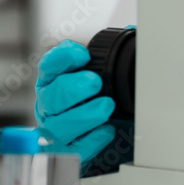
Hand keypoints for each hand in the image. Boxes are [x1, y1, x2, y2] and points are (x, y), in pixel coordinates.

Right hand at [35, 40, 115, 163]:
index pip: (50, 65)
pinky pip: (74, 150)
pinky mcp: (68, 153)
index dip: (62, 58)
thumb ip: (114, 53)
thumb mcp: (102, 73)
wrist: (106, 138)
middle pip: (51, 96)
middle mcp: (50, 105)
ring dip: (84, 115)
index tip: (83, 55)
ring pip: (59, 125)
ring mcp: (56, 130)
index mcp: (56, 80)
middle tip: (95, 83)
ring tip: (106, 107)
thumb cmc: (98, 100)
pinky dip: (91, 140)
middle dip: (72, 88)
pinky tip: (107, 130)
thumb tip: (133, 31)